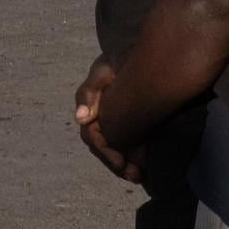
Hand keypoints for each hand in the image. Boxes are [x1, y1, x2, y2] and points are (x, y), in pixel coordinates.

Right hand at [75, 56, 143, 183]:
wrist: (136, 52)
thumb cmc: (117, 60)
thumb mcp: (101, 71)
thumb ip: (89, 92)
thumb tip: (81, 120)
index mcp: (91, 112)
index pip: (95, 140)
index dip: (108, 154)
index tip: (123, 164)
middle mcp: (99, 120)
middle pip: (105, 150)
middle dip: (119, 165)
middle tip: (136, 177)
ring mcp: (113, 122)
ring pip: (116, 149)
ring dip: (125, 165)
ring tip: (141, 177)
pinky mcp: (129, 122)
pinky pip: (129, 142)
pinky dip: (134, 155)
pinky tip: (146, 165)